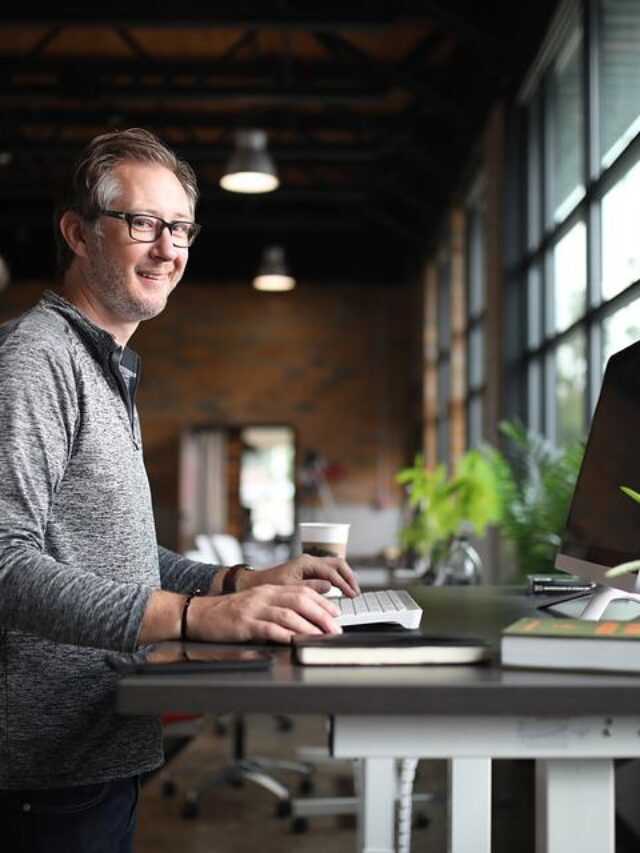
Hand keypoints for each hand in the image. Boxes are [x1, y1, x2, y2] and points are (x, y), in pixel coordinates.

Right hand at [187, 584, 342, 643]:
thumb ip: (277, 606)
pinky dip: (285, 635)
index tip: (335, 614)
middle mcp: (264, 596)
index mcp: (269, 589)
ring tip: (321, 637)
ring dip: (308, 627)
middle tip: (335, 629)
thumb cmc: (228, 613)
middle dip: (321, 615)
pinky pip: (268, 628)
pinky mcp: (243, 623)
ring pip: (288, 614)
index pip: (302, 591)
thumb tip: (304, 617)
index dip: (322, 602)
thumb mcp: (256, 603)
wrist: (199, 613)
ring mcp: (253, 609)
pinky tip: (295, 641)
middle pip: (300, 600)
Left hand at [239, 554, 359, 597]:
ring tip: (352, 590)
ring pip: (335, 566)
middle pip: (338, 564)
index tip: (351, 595)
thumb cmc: (271, 585)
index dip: (343, 584)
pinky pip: (329, 571)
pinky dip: (339, 579)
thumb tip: (329, 587)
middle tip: (356, 592)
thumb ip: (310, 587)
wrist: (257, 583)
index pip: (331, 571)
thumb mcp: (290, 588)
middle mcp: (310, 560)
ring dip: (345, 577)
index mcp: (306, 562)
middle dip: (349, 577)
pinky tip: (342, 588)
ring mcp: (311, 564)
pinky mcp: (310, 570)